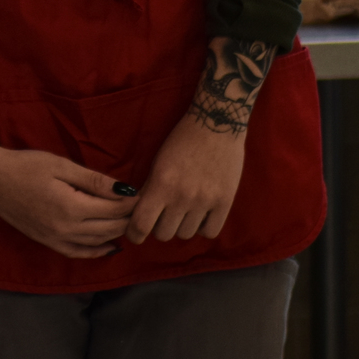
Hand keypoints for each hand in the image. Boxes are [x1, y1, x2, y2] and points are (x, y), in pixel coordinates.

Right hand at [0, 143, 134, 259]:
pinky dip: (97, 251)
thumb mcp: (61, 165)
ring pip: (98, 241)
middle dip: (129, 218)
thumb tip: (126, 191)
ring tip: (130, 221)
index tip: (144, 194)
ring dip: (117, 232)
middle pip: (110, 228)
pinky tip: (110, 246)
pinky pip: (78, 253)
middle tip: (142, 207)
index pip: (114, 209)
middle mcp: (66, 228)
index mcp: (72, 207)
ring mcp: (56, 238)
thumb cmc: (25, 165)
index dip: (132, 202)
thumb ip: (94, 181)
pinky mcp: (47, 242)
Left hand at [128, 112, 246, 242]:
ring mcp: (205, 201)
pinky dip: (202, 227)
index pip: (141, 225)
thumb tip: (140, 213)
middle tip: (162, 216)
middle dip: (159, 227)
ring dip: (181, 226)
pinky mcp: (224, 202)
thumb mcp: (158, 162)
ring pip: (185, 234)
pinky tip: (200, 215)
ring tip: (183, 211)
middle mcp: (182, 196)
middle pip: (163, 234)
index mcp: (161, 184)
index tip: (135, 234)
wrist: (216, 124)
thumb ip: (150, 189)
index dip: (134, 234)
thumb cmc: (182, 140)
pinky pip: (209, 232)